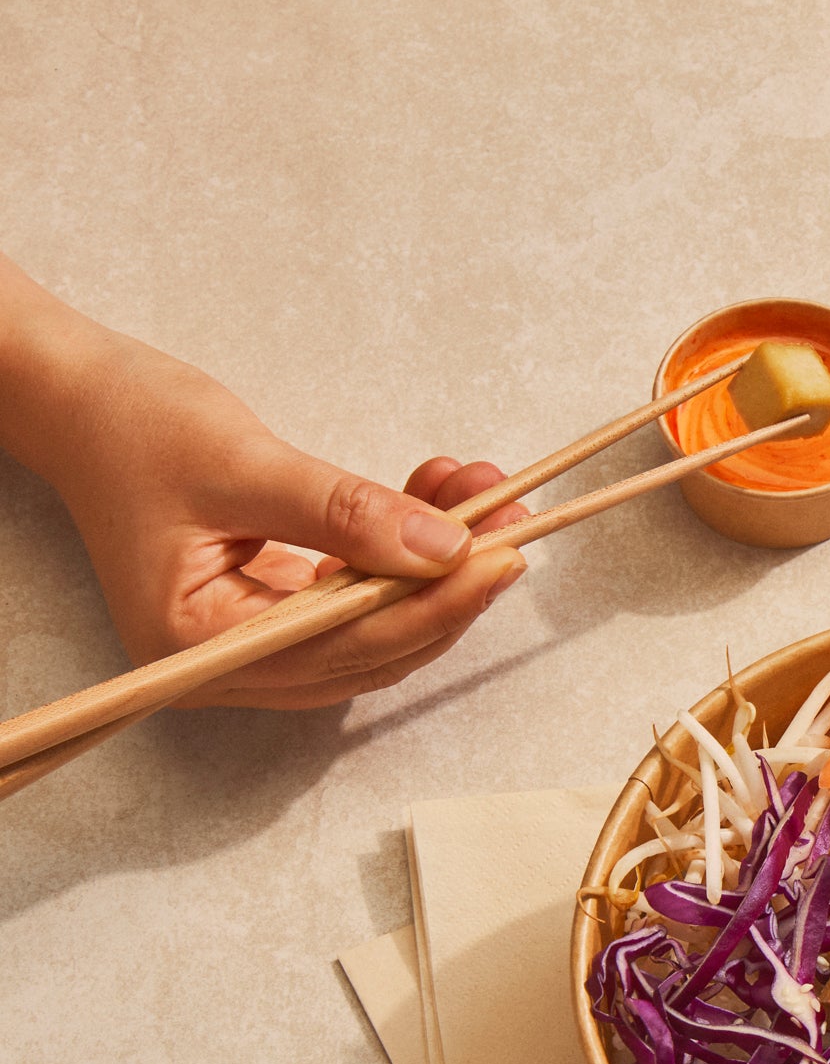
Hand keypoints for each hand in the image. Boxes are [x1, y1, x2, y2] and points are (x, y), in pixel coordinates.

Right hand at [32, 324, 526, 708]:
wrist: (83, 399)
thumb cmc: (135, 425)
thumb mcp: (245, 464)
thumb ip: (347, 513)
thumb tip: (446, 548)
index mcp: (198, 646)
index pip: (347, 645)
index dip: (434, 606)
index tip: (501, 558)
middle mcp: (224, 664)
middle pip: (372, 647)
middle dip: (448, 585)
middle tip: (512, 524)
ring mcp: (250, 642)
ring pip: (376, 622)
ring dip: (436, 563)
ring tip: (484, 494)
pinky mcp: (271, 609)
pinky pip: (359, 594)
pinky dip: (402, 549)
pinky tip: (438, 496)